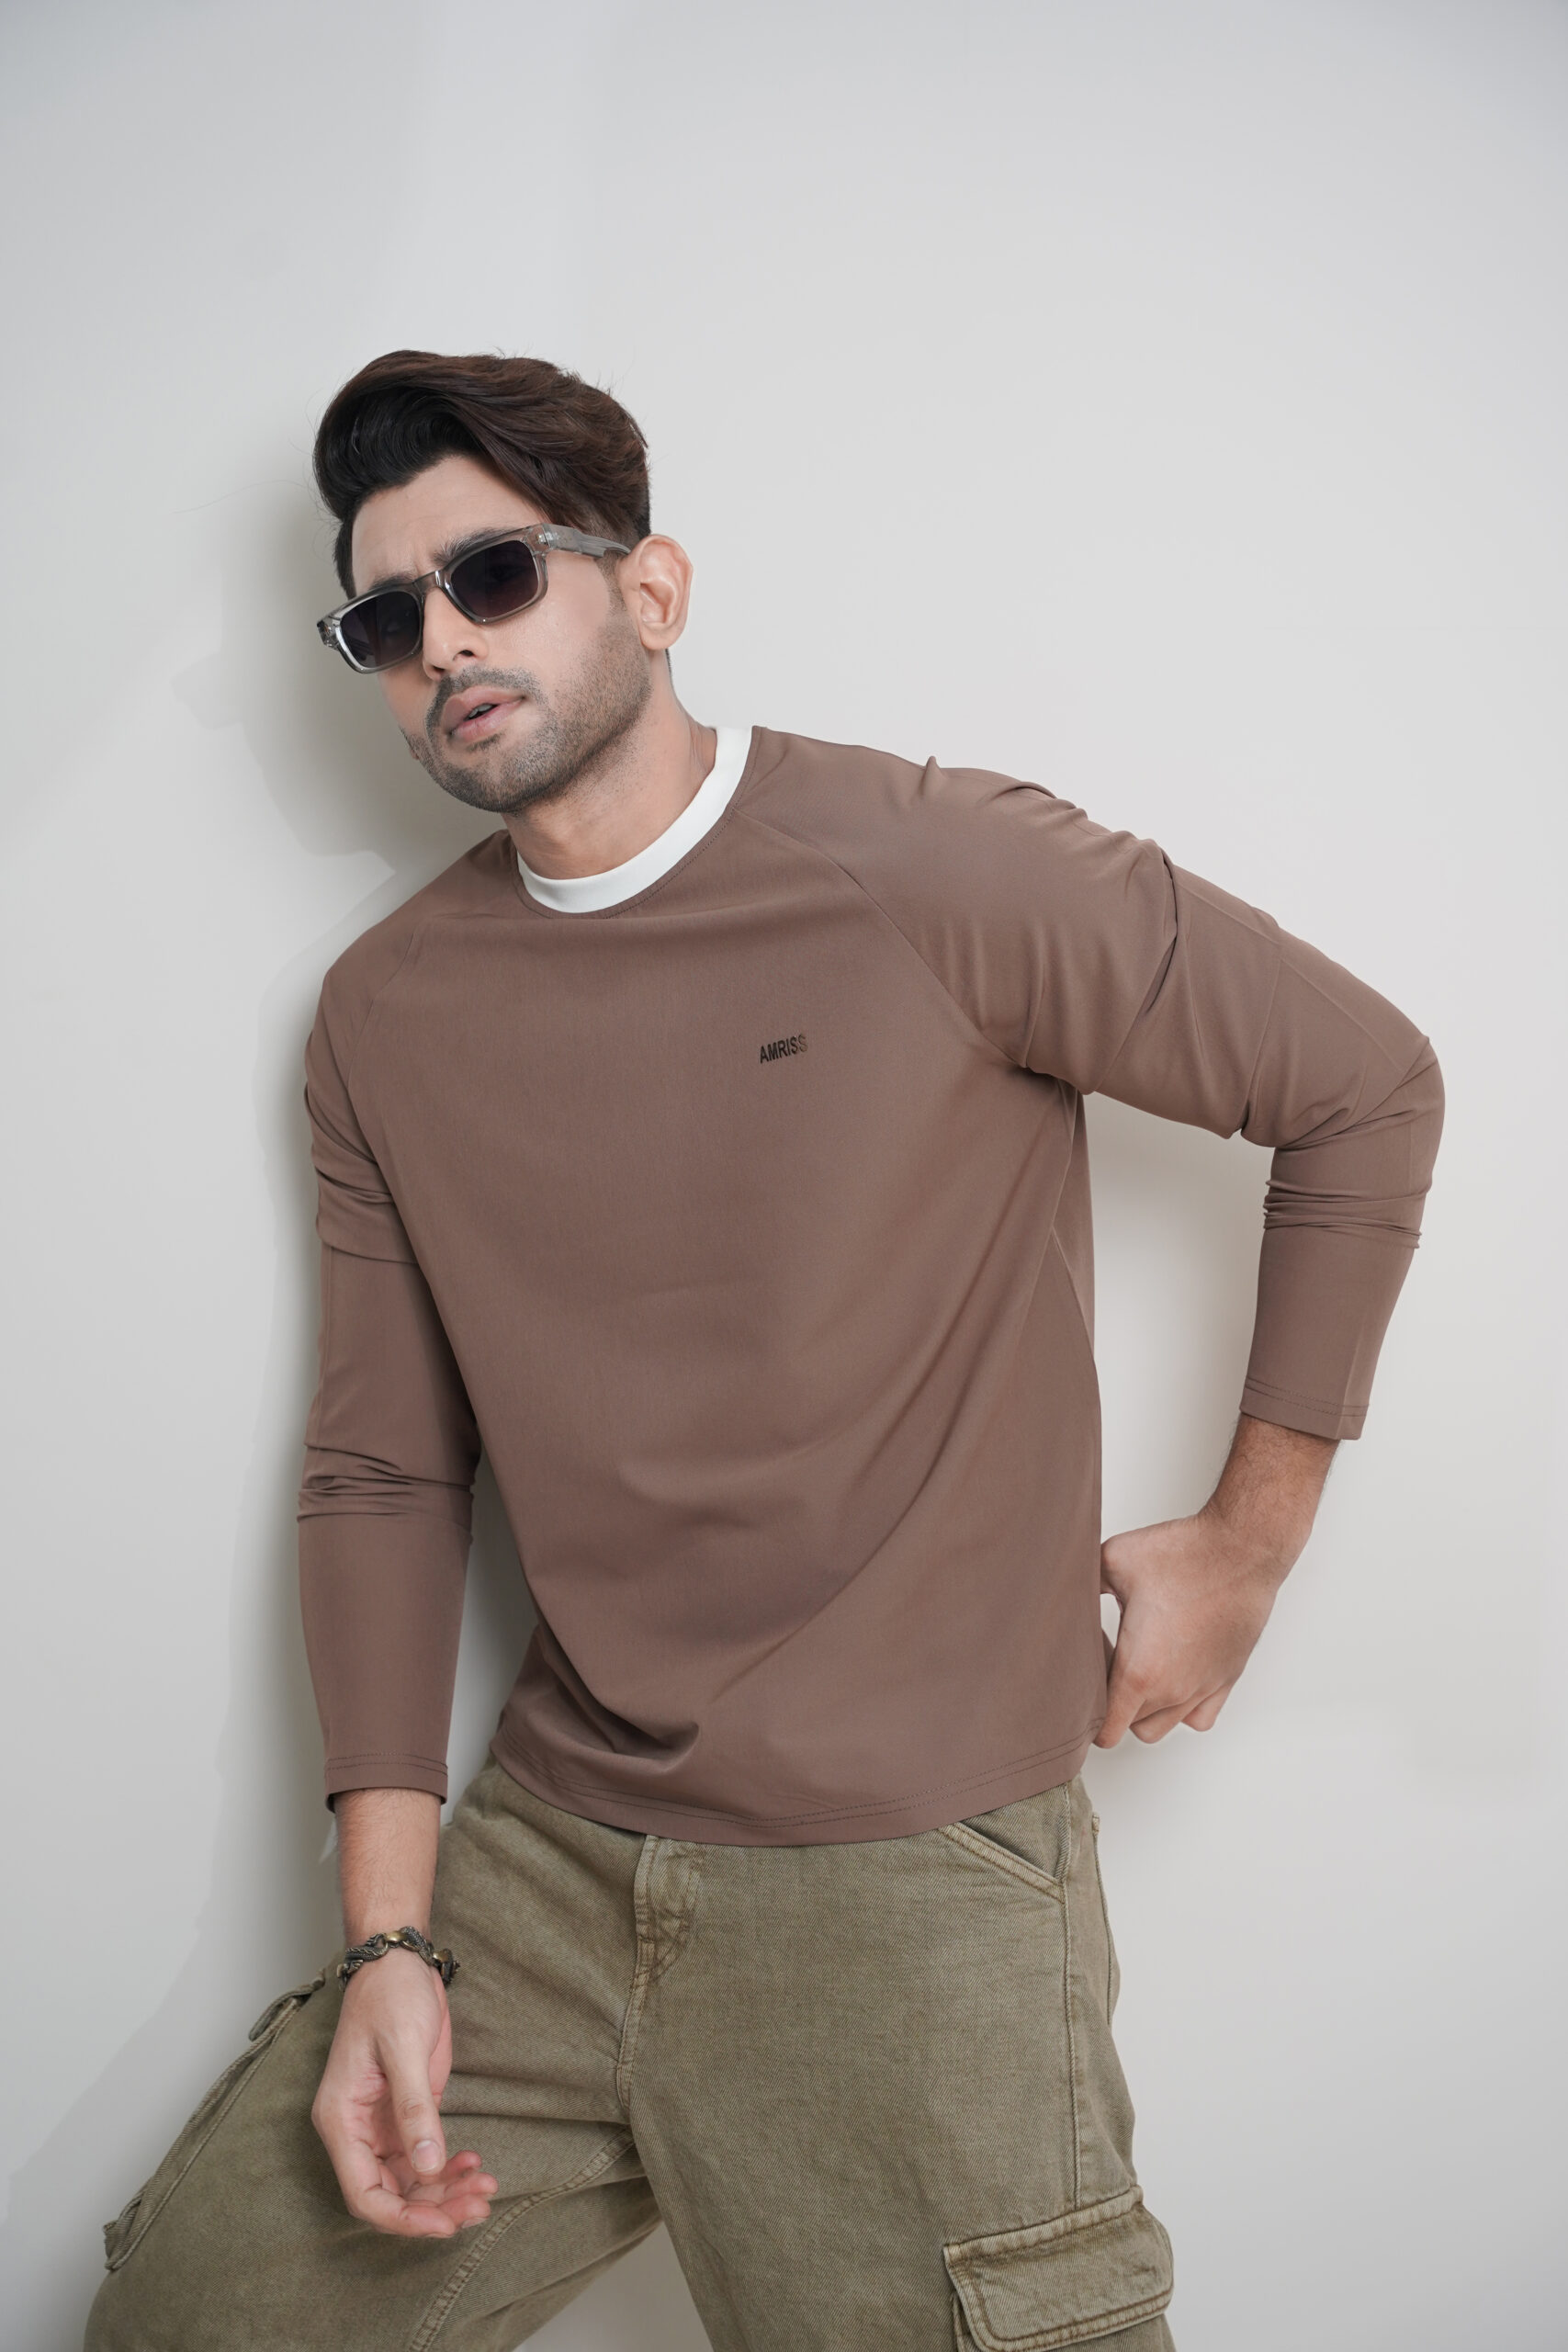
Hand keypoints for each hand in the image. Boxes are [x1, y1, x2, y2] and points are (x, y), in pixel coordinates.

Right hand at [310, 1950, 496, 2236]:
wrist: (401, 1962)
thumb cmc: (391, 1996)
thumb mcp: (404, 2049)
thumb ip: (415, 2110)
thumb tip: (428, 2167)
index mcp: (341, 2120)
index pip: (365, 2193)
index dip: (403, 2218)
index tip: (444, 2224)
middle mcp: (357, 2132)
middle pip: (392, 2194)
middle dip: (434, 2207)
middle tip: (479, 2206)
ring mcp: (382, 2125)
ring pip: (412, 2181)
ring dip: (447, 2192)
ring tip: (487, 2189)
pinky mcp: (407, 2114)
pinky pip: (426, 2158)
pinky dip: (450, 2168)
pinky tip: (476, 2163)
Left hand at [1094, 1414, 1335, 1746]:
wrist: (1241, 1549)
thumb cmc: (1185, 1555)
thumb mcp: (1113, 1561)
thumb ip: (1080, 1584)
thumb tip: (1061, 1590)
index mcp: (1139, 1670)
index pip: (1106, 1731)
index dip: (1086, 1716)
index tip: (1083, 1683)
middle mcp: (1173, 1689)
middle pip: (1130, 1727)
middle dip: (1111, 1705)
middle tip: (1106, 1664)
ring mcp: (1202, 1688)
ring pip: (1163, 1726)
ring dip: (1143, 1709)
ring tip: (1137, 1670)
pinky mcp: (1225, 1678)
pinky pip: (1198, 1718)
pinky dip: (1181, 1709)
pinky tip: (1172, 1675)